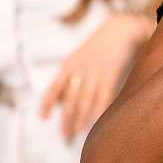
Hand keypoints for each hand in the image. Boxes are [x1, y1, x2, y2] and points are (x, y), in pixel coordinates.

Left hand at [40, 13, 148, 139]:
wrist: (120, 29)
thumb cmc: (100, 46)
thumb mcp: (79, 57)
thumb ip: (70, 76)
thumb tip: (58, 98)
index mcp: (69, 65)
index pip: (54, 87)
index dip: (47, 103)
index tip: (42, 117)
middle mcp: (79, 69)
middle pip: (70, 97)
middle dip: (66, 116)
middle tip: (64, 133)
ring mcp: (94, 71)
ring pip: (85, 98)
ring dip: (81, 116)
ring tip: (77, 131)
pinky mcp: (110, 73)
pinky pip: (104, 94)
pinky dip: (101, 107)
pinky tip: (98, 119)